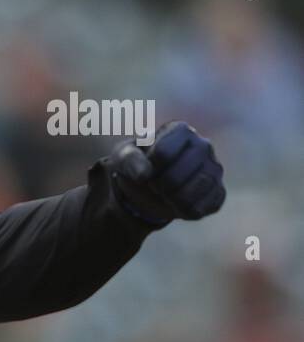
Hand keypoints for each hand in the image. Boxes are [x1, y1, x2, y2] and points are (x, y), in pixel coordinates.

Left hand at [107, 121, 225, 226]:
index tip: (145, 168)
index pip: (163, 153)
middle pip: (177, 175)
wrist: (147, 186)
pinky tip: (177, 204)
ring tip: (164, 194)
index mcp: (180, 131)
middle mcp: (203, 146)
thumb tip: (144, 175)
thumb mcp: (123, 158)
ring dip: (171, 199)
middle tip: (153, 185)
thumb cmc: (136, 165)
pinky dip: (185, 211)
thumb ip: (129, 161)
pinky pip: (204, 206)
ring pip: (194, 191)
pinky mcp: (218, 192)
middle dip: (158, 186)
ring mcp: (214, 169)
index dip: (148, 167)